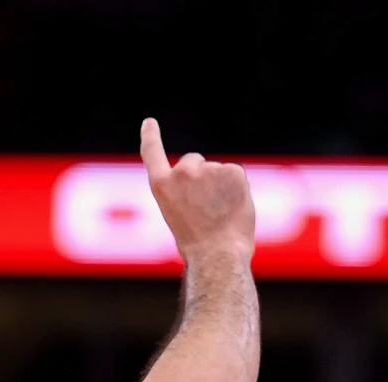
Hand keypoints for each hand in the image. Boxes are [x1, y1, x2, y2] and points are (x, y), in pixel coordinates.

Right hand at [141, 117, 255, 263]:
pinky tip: (232, 206)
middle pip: (194, 161)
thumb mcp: (176, 213)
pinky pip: (235, 174)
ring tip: (219, 212)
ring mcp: (208, 169)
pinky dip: (237, 188)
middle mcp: (182, 172)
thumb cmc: (196, 242)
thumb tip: (208, 182)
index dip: (151, 136)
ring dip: (221, 186)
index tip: (150, 122)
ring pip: (217, 171)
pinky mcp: (232, 170)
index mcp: (161, 185)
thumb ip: (184, 191)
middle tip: (206, 205)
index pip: (152, 154)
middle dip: (201, 174)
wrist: (217, 253)